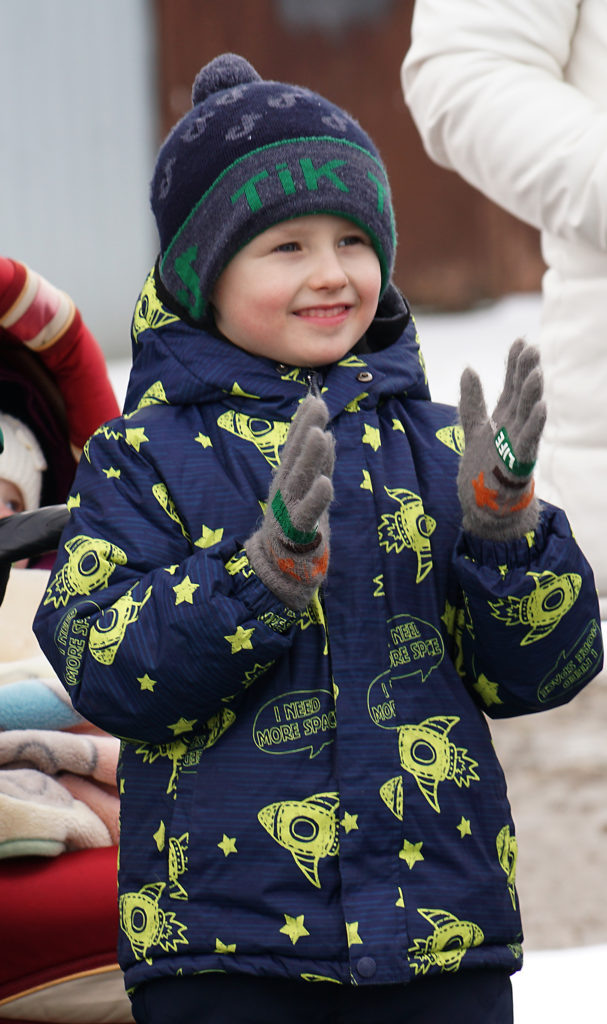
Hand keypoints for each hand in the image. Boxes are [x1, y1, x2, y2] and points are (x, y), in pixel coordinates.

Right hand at [245, 395, 333, 608]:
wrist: (280, 569)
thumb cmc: (296, 525)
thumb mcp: (306, 489)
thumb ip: (316, 464)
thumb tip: (325, 432)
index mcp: (288, 477)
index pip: (295, 445)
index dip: (303, 422)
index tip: (314, 398)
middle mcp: (286, 489)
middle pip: (296, 456)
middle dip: (305, 429)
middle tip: (317, 404)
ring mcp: (289, 509)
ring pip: (300, 480)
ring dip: (310, 457)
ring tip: (320, 434)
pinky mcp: (296, 532)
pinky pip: (306, 513)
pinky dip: (316, 498)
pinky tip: (325, 483)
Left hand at [458, 339, 545, 539]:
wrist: (485, 506)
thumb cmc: (483, 468)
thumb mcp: (473, 428)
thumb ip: (472, 400)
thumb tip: (469, 368)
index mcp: (504, 417)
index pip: (511, 385)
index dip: (514, 364)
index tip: (520, 340)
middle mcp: (514, 427)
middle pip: (522, 394)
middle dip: (526, 372)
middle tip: (533, 349)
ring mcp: (518, 444)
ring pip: (528, 414)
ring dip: (533, 395)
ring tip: (537, 373)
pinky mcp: (518, 462)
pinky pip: (529, 441)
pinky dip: (535, 424)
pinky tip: (543, 408)